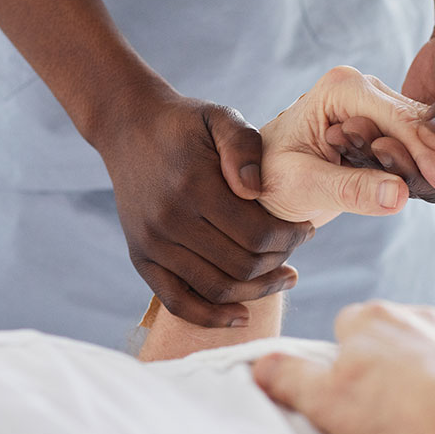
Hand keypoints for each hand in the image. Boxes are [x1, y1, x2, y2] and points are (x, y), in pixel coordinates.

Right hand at [96, 93, 313, 327]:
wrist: (128, 128)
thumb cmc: (185, 124)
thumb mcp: (219, 116)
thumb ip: (244, 146)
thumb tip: (255, 191)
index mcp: (193, 186)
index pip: (257, 233)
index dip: (291, 238)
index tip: (306, 229)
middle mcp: (169, 220)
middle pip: (241, 265)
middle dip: (279, 261)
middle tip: (295, 249)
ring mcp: (152, 244)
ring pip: (217, 288)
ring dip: (257, 290)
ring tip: (282, 277)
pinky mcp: (140, 258)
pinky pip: (177, 302)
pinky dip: (211, 317)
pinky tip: (242, 316)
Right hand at [252, 301, 434, 433]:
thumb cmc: (391, 415)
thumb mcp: (320, 401)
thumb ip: (286, 377)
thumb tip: (259, 363)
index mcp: (370, 318)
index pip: (346, 324)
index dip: (344, 356)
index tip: (347, 388)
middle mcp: (416, 314)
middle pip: (393, 330)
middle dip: (388, 358)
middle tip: (383, 403)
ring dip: (431, 366)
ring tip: (425, 410)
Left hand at [257, 67, 434, 225]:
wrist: (256, 178)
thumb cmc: (269, 180)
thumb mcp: (304, 186)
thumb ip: (351, 190)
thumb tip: (400, 197)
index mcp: (341, 88)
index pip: (397, 121)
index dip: (428, 156)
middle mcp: (361, 86)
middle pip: (420, 124)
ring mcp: (374, 101)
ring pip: (427, 132)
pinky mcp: (382, 120)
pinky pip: (421, 141)